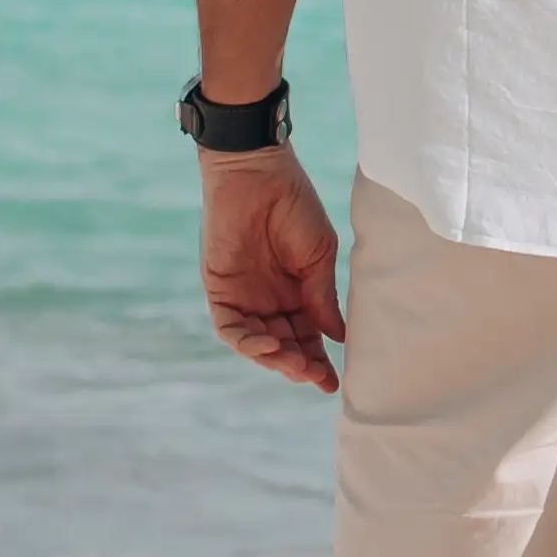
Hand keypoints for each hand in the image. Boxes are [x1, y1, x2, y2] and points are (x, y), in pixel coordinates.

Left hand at [202, 149, 346, 391]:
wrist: (258, 173)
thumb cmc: (295, 206)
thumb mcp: (319, 256)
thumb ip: (321, 298)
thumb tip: (337, 338)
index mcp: (297, 293)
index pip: (307, 337)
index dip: (318, 361)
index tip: (332, 383)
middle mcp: (269, 301)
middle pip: (282, 347)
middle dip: (298, 366)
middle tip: (315, 376)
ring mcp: (243, 297)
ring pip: (255, 343)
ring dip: (274, 359)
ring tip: (295, 365)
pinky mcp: (219, 290)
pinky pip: (229, 327)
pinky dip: (247, 342)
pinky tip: (269, 344)